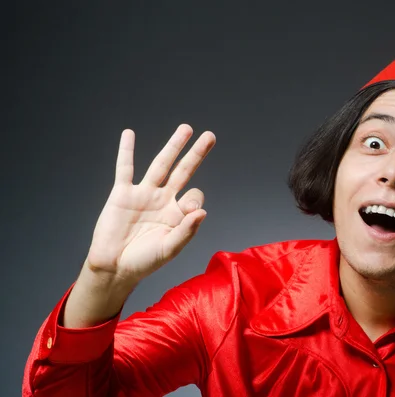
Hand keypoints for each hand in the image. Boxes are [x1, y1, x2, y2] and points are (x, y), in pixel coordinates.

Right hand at [84, 124, 215, 284]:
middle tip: (209, 136)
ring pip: (161, 164)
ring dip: (172, 146)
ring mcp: (143, 194)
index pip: (194, 196)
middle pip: (183, 171)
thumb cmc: (144, 261)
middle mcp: (163, 200)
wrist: (114, 267)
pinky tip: (129, 134)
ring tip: (186, 128)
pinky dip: (126, 151)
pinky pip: (124, 168)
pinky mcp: (122, 194)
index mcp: (177, 214)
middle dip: (196, 154)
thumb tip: (202, 211)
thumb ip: (186, 231)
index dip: (195, 198)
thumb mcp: (169, 249)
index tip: (189, 208)